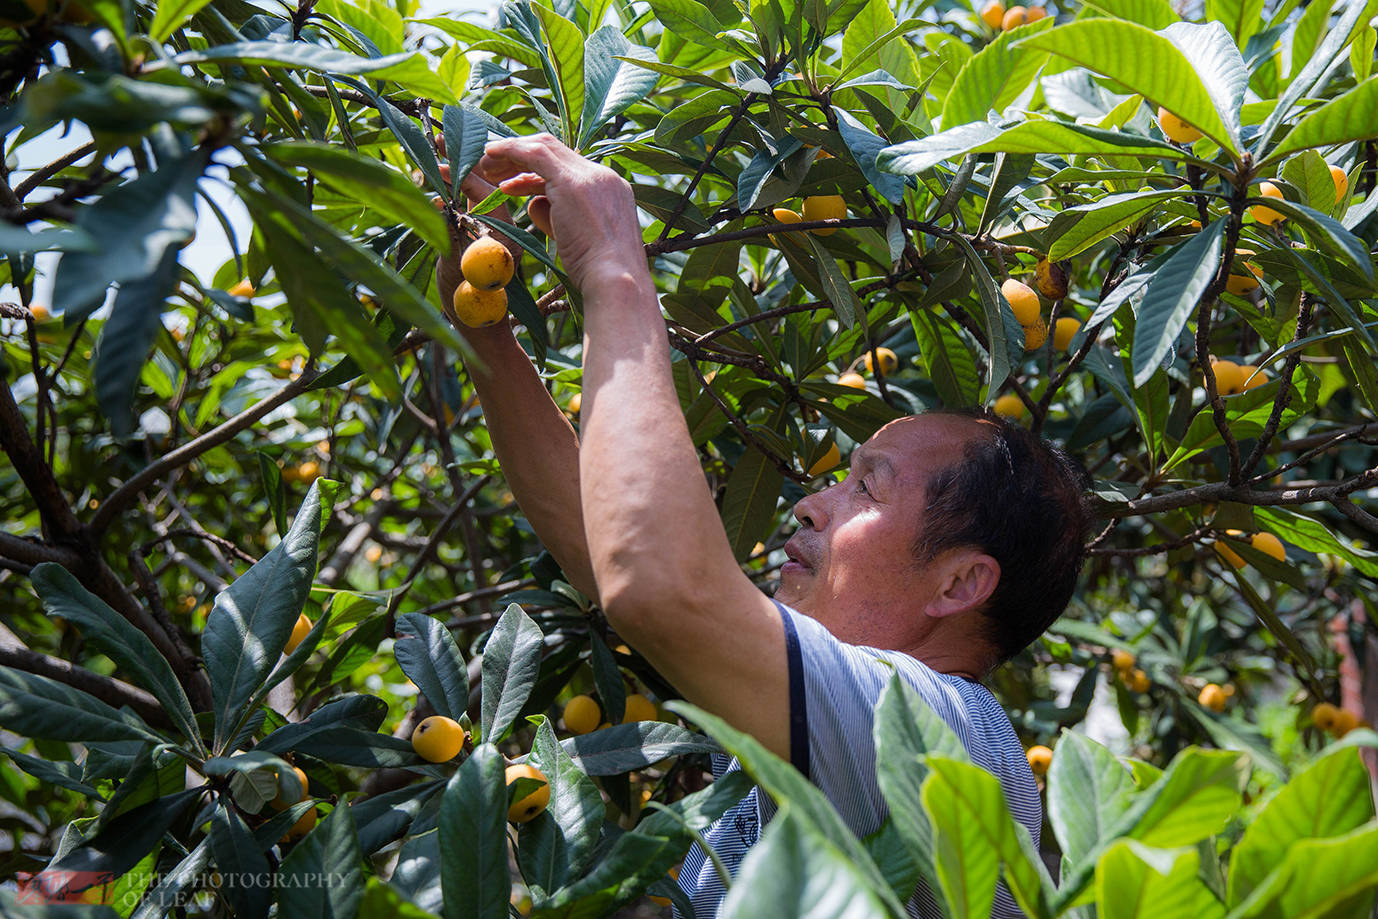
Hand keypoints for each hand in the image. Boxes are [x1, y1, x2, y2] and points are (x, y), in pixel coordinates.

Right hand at [433, 147, 524, 326]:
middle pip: (491, 186)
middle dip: (467, 162)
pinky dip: (469, 192)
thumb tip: (438, 205)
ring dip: (467, 174)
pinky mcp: (498, 242)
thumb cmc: (468, 312)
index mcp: (503, 239)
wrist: (486, 335)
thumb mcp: (452, 274)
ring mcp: (504, 237)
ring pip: (489, 196)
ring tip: (442, 156)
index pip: (486, 193)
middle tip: (440, 141)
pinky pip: (487, 208)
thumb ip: (448, 240)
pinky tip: (448, 186)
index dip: (462, 171)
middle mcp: (508, 234)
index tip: (440, 154)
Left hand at [475, 133, 646, 290]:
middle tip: (495, 168)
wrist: (617, 282)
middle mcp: (604, 177)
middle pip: (556, 152)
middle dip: (522, 156)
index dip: (537, 172)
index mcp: (612, 190)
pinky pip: (535, 154)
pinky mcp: (571, 182)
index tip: (513, 183)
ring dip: (511, 154)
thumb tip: (535, 204)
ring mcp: (589, 176)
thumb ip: (559, 218)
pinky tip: (490, 154)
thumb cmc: (601, 275)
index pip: (570, 168)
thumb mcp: (580, 241)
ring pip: (544, 148)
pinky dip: (511, 150)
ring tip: (486, 167)